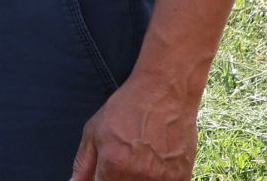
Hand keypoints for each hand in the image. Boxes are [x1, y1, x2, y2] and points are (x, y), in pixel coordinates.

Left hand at [71, 74, 199, 179]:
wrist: (165, 93)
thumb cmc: (127, 108)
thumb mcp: (94, 130)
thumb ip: (83, 162)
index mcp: (115, 165)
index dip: (100, 180)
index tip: (104, 172)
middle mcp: (140, 176)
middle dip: (117, 178)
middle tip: (123, 161)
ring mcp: (163, 179)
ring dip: (136, 178)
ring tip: (139, 158)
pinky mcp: (182, 178)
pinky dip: (156, 179)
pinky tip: (154, 164)